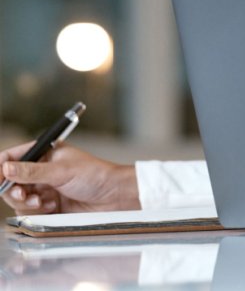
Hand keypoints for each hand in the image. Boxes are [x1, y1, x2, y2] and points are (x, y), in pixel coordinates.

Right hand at [0, 142, 139, 214]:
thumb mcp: (61, 171)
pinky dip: (36, 211)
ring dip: (26, 202)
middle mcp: (42, 170)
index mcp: (46, 153)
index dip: (1, 168)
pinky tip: (52, 208)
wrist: (113, 196)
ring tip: (42, 202)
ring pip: (18, 199)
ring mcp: (44, 188)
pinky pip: (29, 212)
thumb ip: (32, 172)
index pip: (13, 157)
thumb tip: (5, 168)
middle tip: (23, 195)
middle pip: (11, 181)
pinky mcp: (48, 205)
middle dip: (14, 190)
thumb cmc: (95, 175)